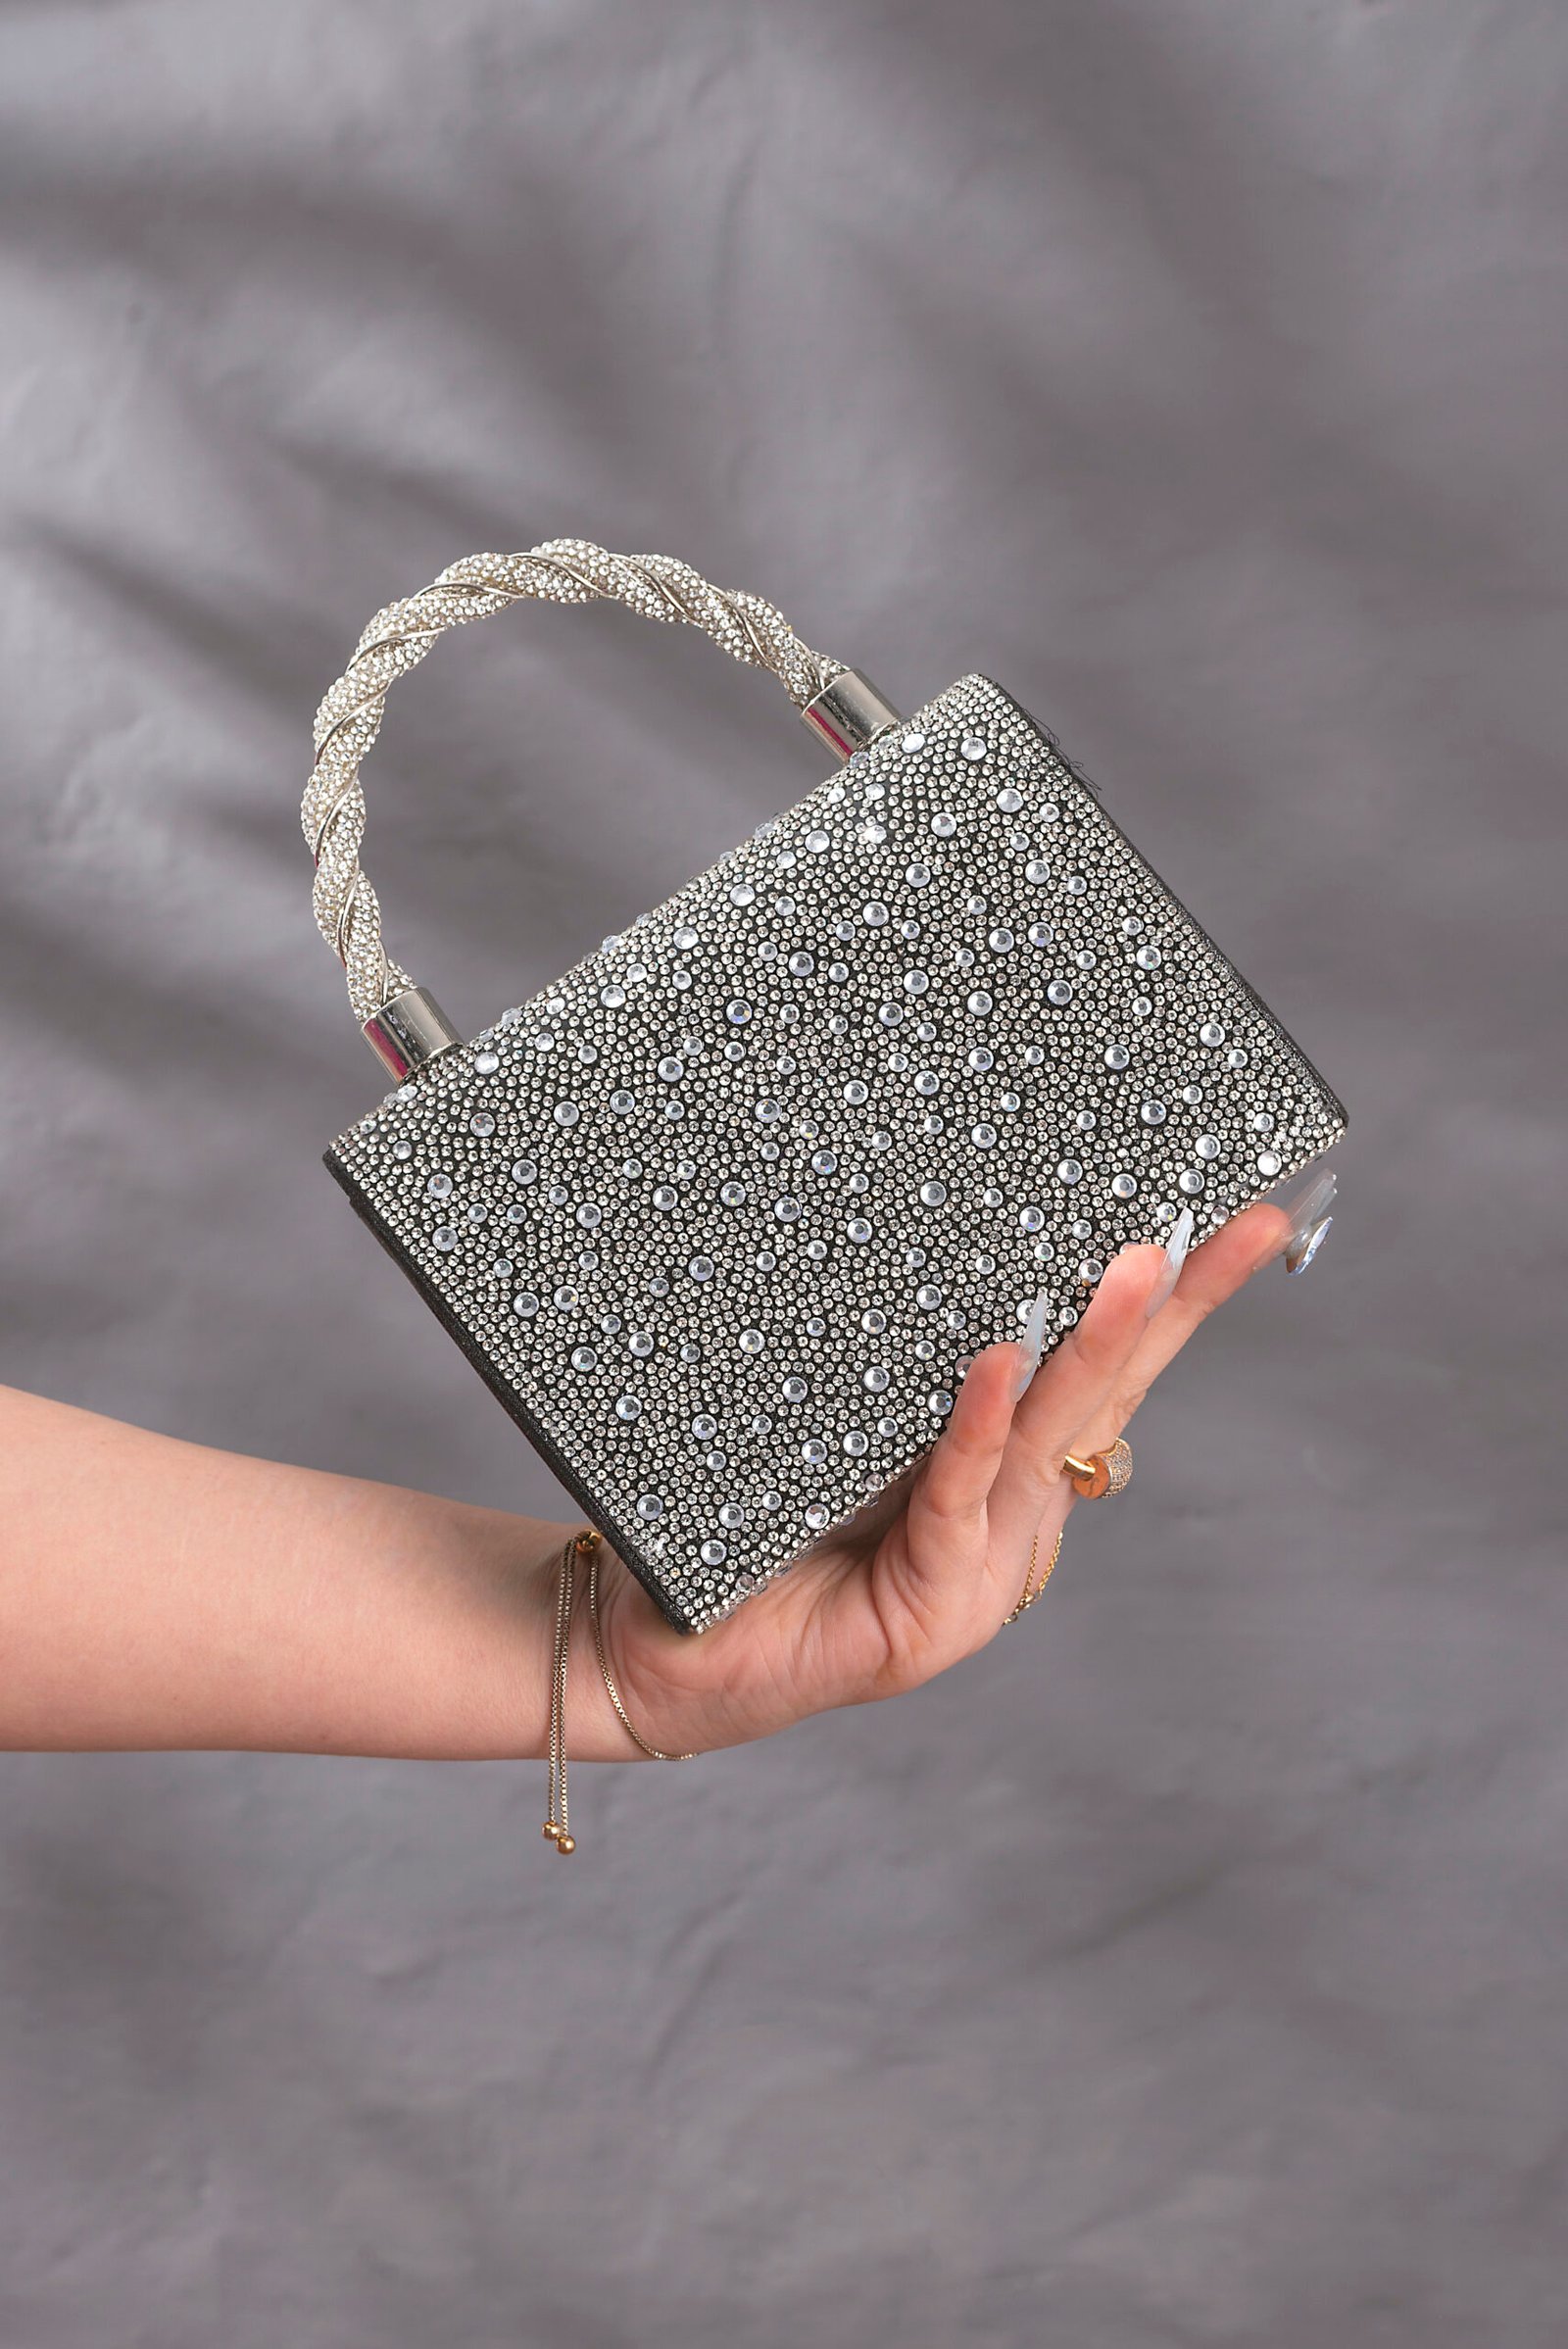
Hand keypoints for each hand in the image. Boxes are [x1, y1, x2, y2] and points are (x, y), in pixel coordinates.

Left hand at [592, 1200, 1297, 1756]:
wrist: (658, 1643)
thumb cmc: (744, 1512)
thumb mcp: (840, 1410)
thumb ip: (893, 1349)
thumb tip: (932, 1211)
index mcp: (1005, 1466)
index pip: (1103, 1368)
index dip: (1172, 1295)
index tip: (1238, 1212)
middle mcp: (1012, 1518)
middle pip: (1107, 1397)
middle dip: (1176, 1308)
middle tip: (1239, 1223)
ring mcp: (980, 1572)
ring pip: (1049, 1441)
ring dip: (1098, 1349)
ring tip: (1140, 1266)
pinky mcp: (928, 1617)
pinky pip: (956, 1502)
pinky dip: (976, 1429)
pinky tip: (995, 1363)